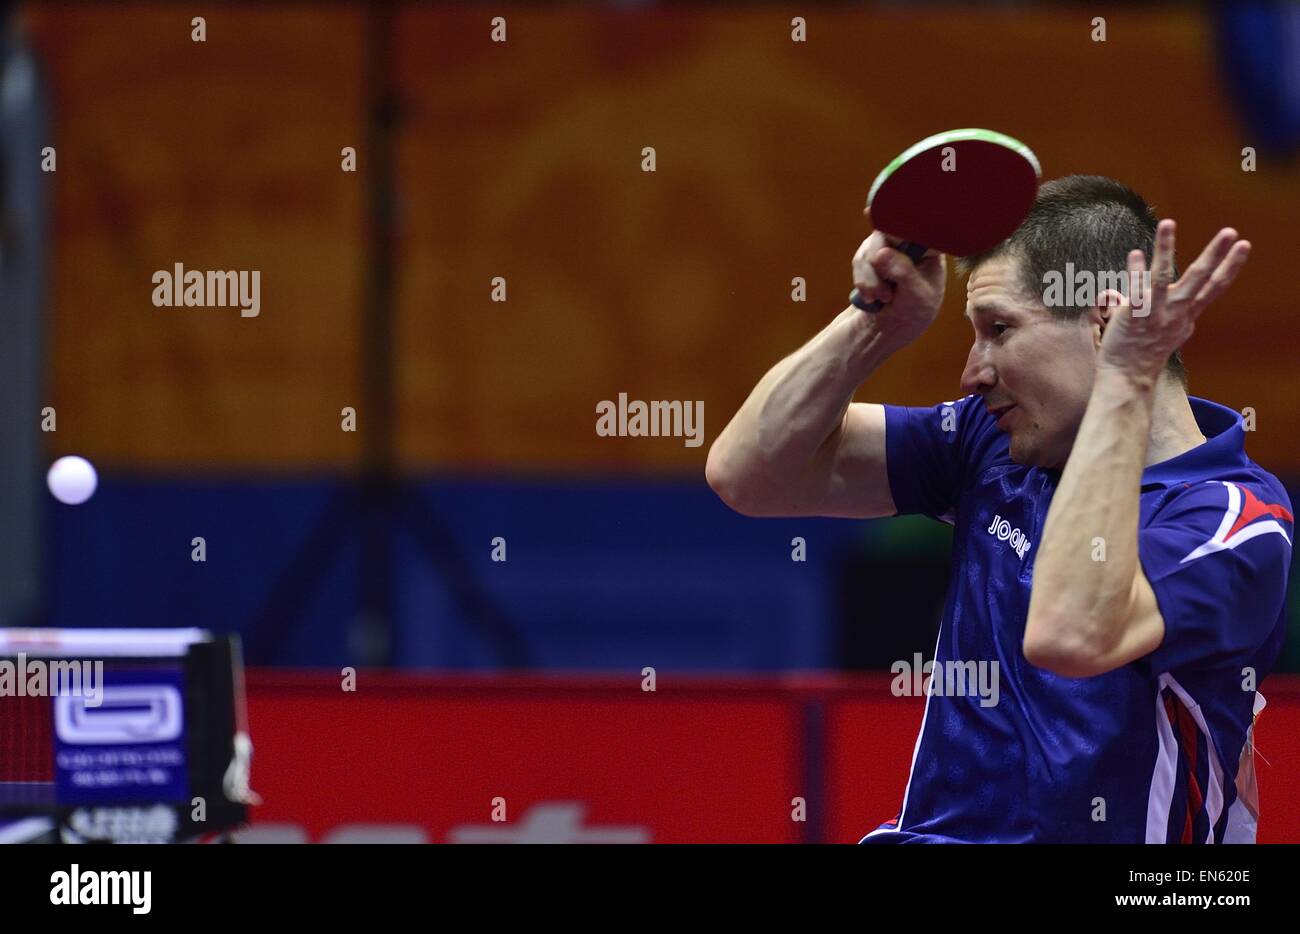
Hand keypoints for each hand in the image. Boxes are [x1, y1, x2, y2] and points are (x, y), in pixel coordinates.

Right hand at [850, 208, 946, 345]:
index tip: (879, 209)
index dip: (899, 213)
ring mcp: (889, 248)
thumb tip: (880, 253)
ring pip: (869, 249)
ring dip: (868, 278)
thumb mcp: (916, 297)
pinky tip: (872, 297)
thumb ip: (902, 274)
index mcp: (930, 247)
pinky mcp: (872, 257)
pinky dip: (862, 281)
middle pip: (886, 234)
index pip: (917, 224)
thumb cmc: (914, 313)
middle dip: (877, 263)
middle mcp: (910, 242)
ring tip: (880, 299)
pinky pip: (859, 260)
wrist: (889, 329)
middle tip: (883, 292)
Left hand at [1097, 220, 1250, 381]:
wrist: (1128, 380)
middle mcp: (1176, 314)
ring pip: (1163, 276)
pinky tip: (1135, 254)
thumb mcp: (1160, 331)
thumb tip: (1123, 291)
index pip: (1214, 287)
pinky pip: (1135, 290)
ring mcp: (1155, 315)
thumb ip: (1152, 307)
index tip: (1243, 246)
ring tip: (1168, 222)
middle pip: (1200, 279)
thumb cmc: (1142, 354)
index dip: (1229, 266)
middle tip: (1231, 232)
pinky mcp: (1134, 317)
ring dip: (1166, 248)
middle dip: (1217, 255)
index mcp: (1187, 316)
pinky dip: (1136, 271)